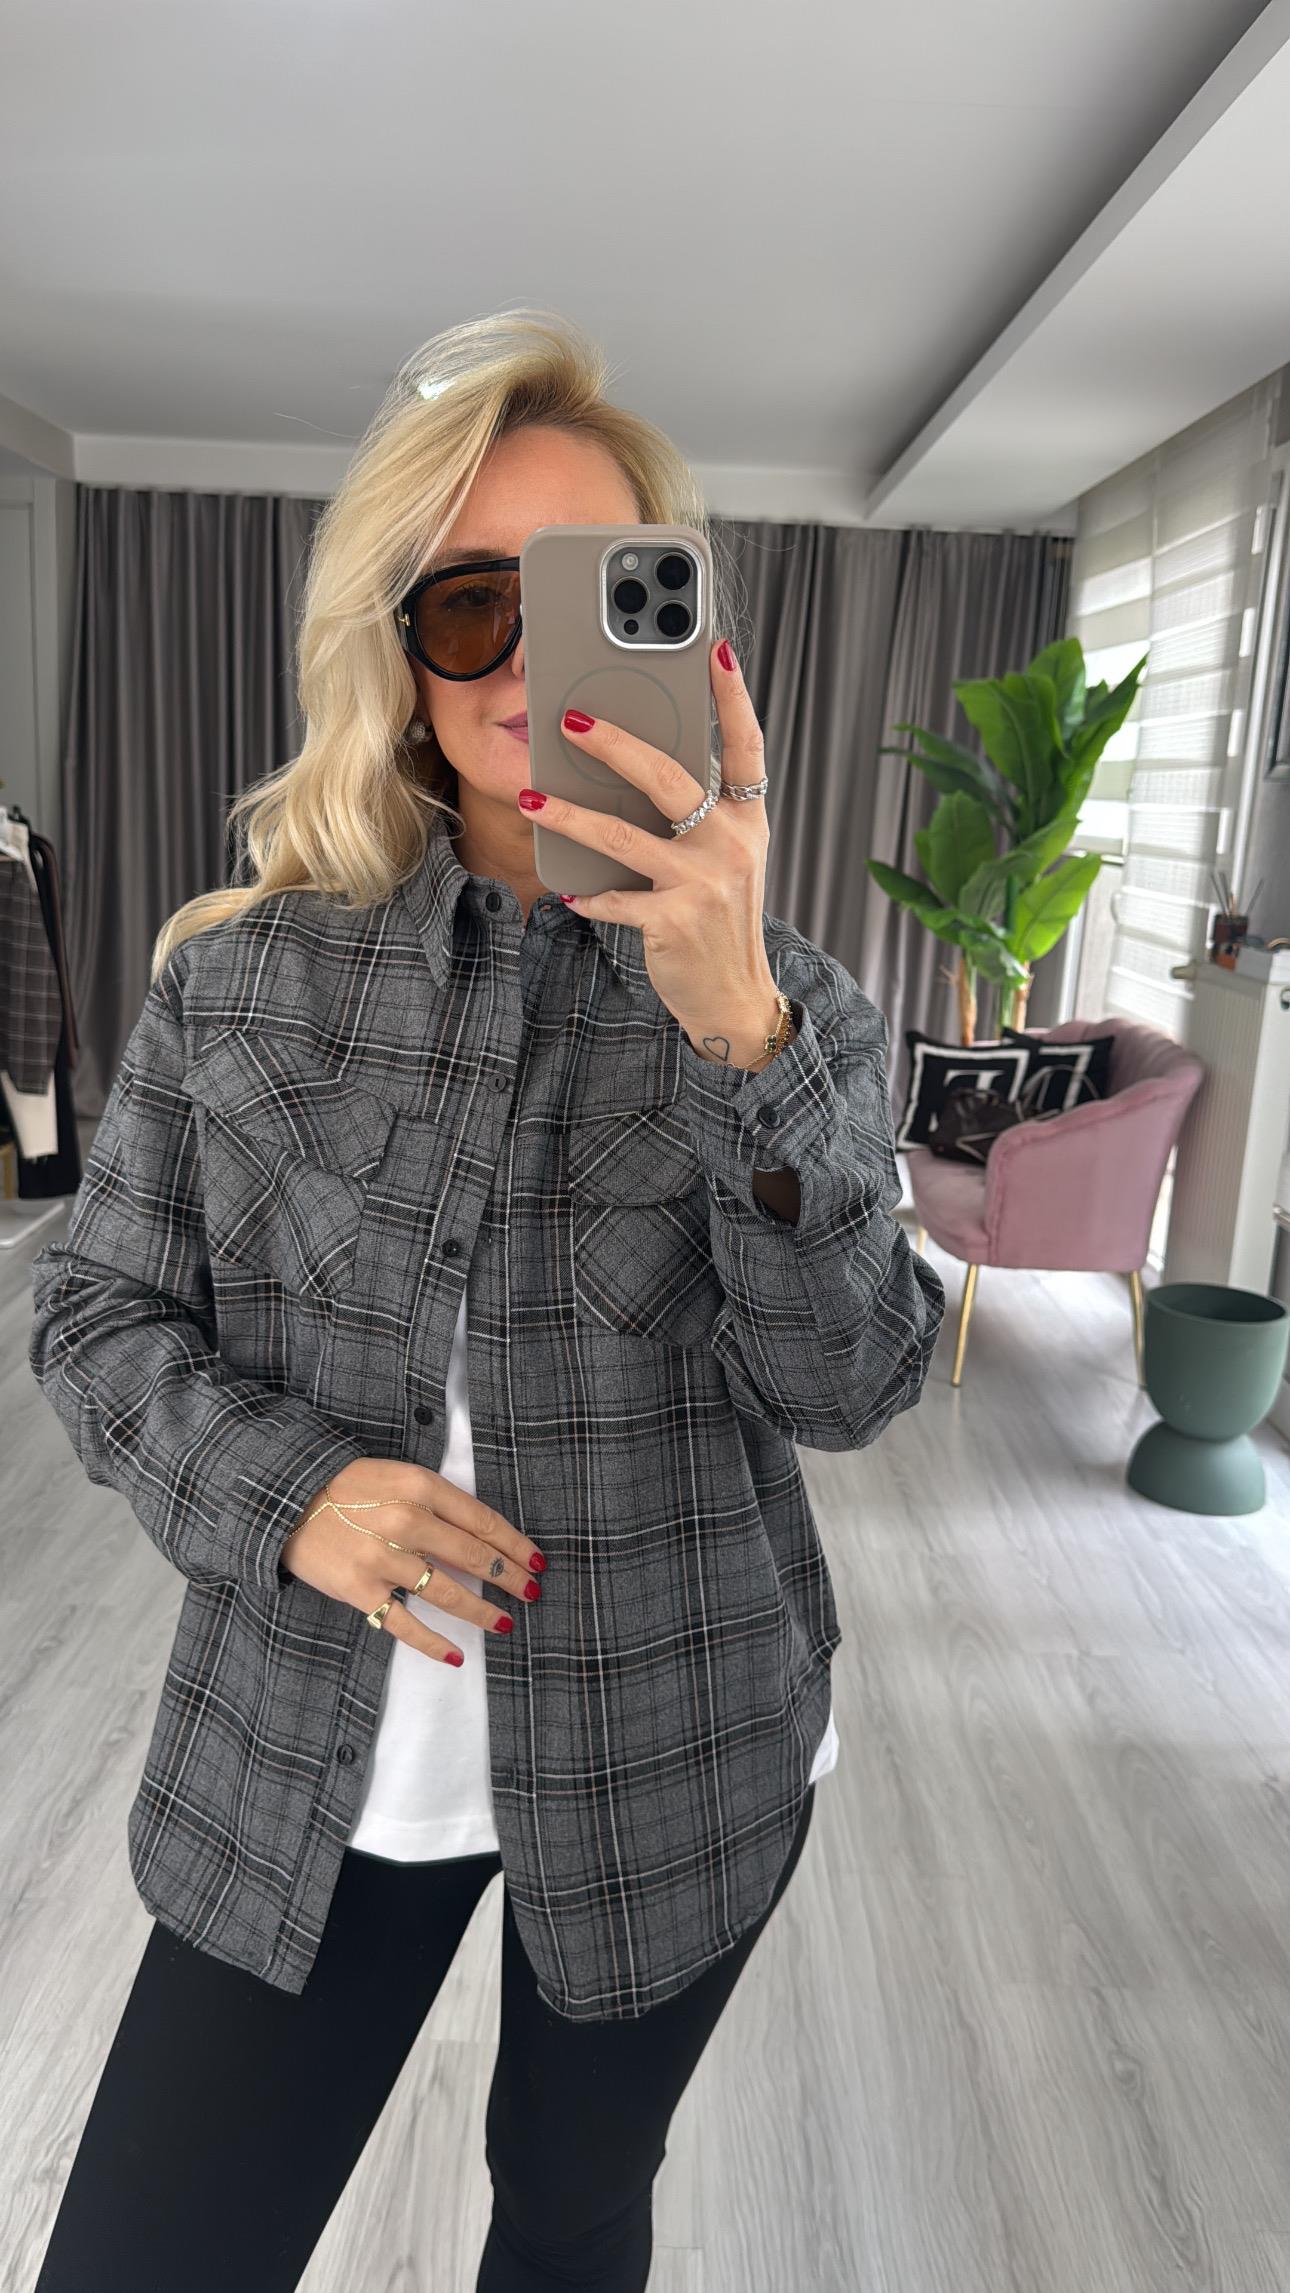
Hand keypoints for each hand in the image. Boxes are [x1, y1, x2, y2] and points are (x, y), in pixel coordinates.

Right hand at [281, 1457, 545, 1664]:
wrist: (286, 1499)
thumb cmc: (347, 1485)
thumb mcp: (397, 1475)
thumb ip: (437, 1500)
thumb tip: (480, 1534)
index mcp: (420, 1487)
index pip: (482, 1521)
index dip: (514, 1544)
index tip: (536, 1561)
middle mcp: (407, 1521)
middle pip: (473, 1556)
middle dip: (509, 1578)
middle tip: (531, 1592)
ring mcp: (383, 1558)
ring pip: (447, 1593)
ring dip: (482, 1612)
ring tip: (505, 1622)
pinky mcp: (361, 1590)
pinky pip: (405, 1624)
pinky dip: (433, 1644)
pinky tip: (456, 1655)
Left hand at [519, 638, 781, 1065]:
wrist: (735, 998)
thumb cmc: (720, 920)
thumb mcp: (725, 861)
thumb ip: (698, 817)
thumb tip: (635, 769)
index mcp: (748, 821)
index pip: (745, 746)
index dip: (732, 697)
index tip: (714, 649)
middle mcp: (732, 845)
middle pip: (669, 777)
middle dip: (616, 743)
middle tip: (572, 718)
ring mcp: (704, 883)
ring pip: (624, 835)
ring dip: (571, 814)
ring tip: (531, 798)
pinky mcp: (674, 921)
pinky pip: (615, 898)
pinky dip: (590, 896)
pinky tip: (571, 893)